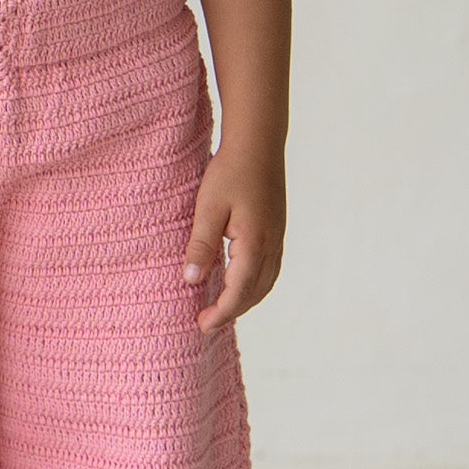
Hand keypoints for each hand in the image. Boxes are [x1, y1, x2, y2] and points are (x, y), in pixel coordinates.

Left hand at [182, 146, 285, 335]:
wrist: (258, 142)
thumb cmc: (230, 171)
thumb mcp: (207, 208)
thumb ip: (201, 246)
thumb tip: (190, 280)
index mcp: (255, 243)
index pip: (238, 292)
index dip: (220, 313)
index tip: (201, 325)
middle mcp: (271, 245)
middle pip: (255, 293)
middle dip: (232, 311)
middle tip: (206, 322)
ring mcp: (278, 238)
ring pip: (266, 283)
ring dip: (245, 301)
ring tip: (221, 308)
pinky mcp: (277, 230)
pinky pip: (269, 270)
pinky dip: (254, 285)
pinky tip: (236, 282)